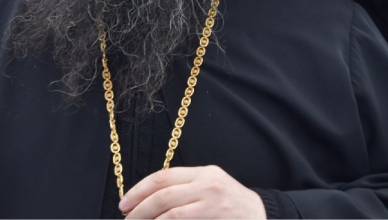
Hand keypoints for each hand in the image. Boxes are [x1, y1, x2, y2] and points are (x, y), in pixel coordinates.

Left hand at [120, 165, 265, 218]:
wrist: (262, 216)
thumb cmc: (230, 202)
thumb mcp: (210, 185)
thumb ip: (183, 187)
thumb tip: (147, 199)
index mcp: (203, 173)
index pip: (162, 177)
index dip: (139, 191)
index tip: (125, 204)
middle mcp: (208, 186)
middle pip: (163, 196)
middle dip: (140, 210)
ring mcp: (214, 205)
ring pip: (172, 215)